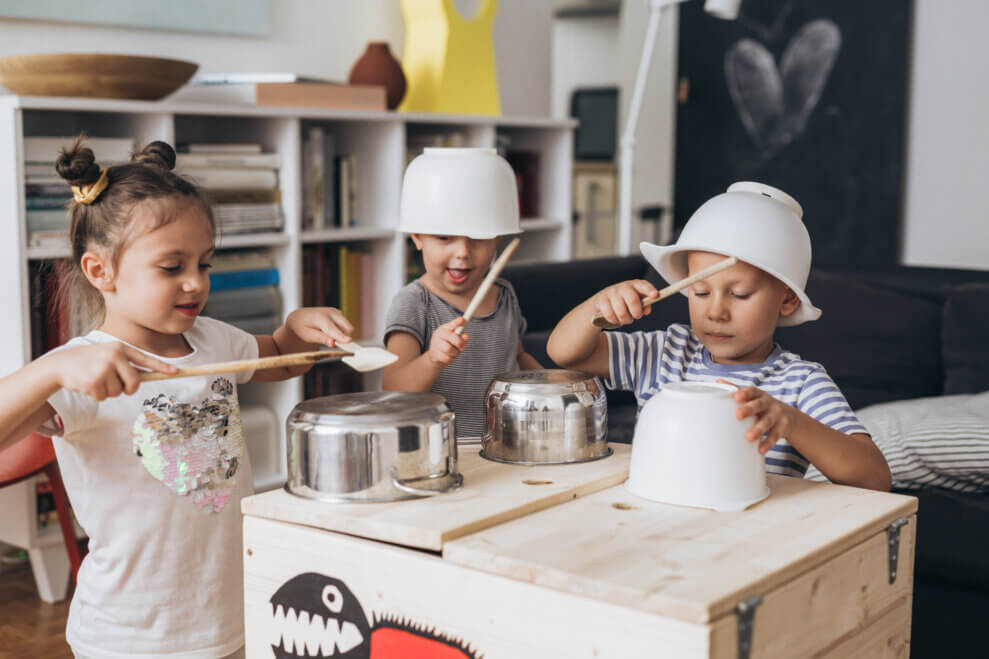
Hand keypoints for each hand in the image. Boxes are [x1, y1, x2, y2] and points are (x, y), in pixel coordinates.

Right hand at [47, 343, 176, 401]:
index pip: (145, 358)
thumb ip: (124, 364)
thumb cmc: (88, 361)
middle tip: (119, 387)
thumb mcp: (108, 356)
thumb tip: (144, 377)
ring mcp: (104, 368)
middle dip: (129, 389)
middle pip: (135, 382)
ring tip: (96, 380)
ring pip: (119, 392)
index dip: (161, 367)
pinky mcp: (93, 381)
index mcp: (120, 348)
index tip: (176, 372)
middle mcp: (114, 356)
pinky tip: (88, 385)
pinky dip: (97, 396)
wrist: (60, 364)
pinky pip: (104, 397)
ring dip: (109, 392)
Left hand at [284, 307, 353, 346]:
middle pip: (347, 328)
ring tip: (328, 336)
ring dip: (343, 335)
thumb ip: (321, 339)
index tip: (349, 341)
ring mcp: (337, 312)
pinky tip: (331, 332)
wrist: (300, 317)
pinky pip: (346, 326)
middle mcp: (331, 312)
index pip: (333, 329)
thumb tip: (333, 343)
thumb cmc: (302, 327)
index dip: (341, 336)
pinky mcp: (340, 314)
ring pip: (348, 328)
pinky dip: (342, 332)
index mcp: (320, 317)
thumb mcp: (307, 335)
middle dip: (344, 338)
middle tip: (332, 343)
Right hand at [427, 317, 467, 365]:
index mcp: (443, 329)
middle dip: (459, 343)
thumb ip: (460, 335)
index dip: (456, 322)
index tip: (463, 320)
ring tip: (454, 352)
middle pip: (451, 337)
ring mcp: (435, 345)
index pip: (451, 324)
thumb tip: (465, 336)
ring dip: (455, 352)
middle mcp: (438, 335)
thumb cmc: (446, 344)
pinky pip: (447, 358)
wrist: (435, 356)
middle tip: (462, 347)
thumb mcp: (453, 337)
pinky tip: (449, 357)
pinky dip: (451, 359)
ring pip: (449, 349)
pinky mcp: (435, 355)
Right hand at [591, 280, 656, 327]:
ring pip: (621, 311)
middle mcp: (623, 287)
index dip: (649, 290)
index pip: (643, 285)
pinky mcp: (601, 300)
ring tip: (626, 319)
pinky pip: (610, 315)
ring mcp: (611, 292)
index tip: (655, 295)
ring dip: (625, 319)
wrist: (603, 301)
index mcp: (635, 285)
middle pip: (632, 299)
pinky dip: (615, 320)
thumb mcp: (637, 302)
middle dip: (636, 312)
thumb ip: (645, 306)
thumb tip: (646, 310)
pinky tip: (616, 319)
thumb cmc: (624, 302)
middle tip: (636, 316)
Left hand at [731, 385, 795, 453]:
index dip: (745, 393)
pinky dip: (768, 443)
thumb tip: (718, 381)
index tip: (737, 397)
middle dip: (749, 409)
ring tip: (749, 437)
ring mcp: (777, 415)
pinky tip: (760, 450)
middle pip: (759, 405)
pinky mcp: (783, 428)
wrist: (789, 417)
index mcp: (759, 395)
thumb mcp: (753, 398)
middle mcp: (769, 403)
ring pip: (768, 421)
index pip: (752, 391)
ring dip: (758, 429)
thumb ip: (737, 390)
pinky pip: (775, 436)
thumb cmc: (763, 406)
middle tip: (738, 414)